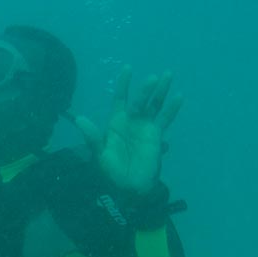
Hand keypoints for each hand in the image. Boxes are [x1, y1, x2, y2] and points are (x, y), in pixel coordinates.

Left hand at [77, 67, 182, 193]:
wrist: (128, 187)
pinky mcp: (156, 136)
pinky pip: (165, 119)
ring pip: (154, 105)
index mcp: (115, 123)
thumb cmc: (111, 172)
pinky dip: (172, 109)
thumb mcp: (99, 154)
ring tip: (168, 75)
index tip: (127, 69)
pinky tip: (179, 97)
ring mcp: (144, 127)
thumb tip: (78, 119)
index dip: (123, 85)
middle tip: (154, 78)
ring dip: (161, 91)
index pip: (119, 99)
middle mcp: (131, 122)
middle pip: (139, 100)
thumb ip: (92, 137)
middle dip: (146, 89)